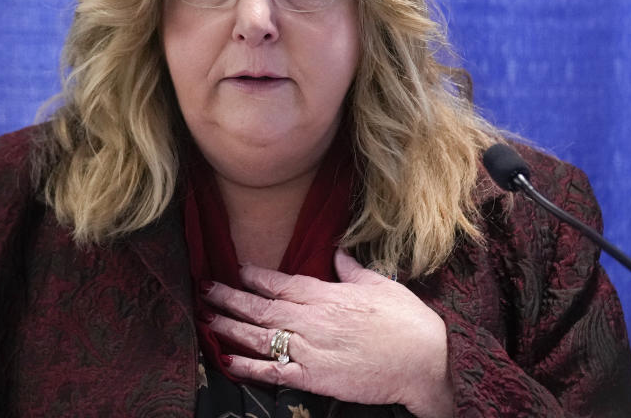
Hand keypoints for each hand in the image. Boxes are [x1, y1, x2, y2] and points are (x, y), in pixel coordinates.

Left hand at [202, 248, 453, 417]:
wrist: (424, 362)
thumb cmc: (408, 321)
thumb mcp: (381, 284)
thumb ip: (353, 269)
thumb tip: (338, 252)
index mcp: (327, 294)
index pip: (280, 282)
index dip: (254, 276)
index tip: (236, 269)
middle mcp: (311, 319)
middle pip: (260, 307)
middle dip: (229, 298)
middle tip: (206, 289)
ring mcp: (310, 349)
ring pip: (259, 336)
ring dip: (230, 327)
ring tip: (207, 318)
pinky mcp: (313, 377)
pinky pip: (272, 372)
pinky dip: (247, 366)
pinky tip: (227, 360)